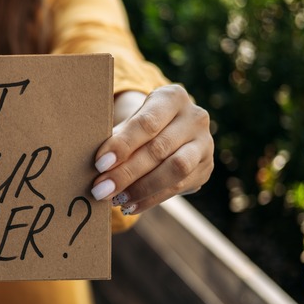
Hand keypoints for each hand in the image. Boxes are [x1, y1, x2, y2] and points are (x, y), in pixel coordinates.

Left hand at [90, 85, 213, 214]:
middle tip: (101, 189)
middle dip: (127, 172)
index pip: (147, 123)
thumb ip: (117, 140)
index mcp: (172, 97)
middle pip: (159, 149)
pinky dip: (150, 199)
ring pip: (175, 170)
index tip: (99, 164)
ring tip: (115, 200)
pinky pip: (178, 187)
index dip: (123, 145)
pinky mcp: (205, 168)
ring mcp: (204, 143)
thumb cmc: (139, 126)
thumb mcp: (129, 123)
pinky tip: (129, 206)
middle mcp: (194, 117)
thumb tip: (98, 167)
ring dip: (141, 189)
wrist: (169, 131)